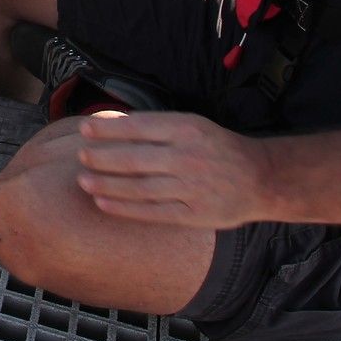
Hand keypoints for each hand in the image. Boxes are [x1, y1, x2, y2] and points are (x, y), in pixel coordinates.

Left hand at [73, 110, 272, 228]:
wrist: (261, 178)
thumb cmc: (218, 147)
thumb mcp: (193, 125)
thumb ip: (158, 127)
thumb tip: (112, 125)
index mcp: (187, 129)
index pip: (138, 127)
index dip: (108, 129)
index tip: (84, 129)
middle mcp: (188, 157)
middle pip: (135, 159)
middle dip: (102, 158)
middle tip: (80, 157)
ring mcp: (191, 187)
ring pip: (140, 187)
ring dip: (107, 185)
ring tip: (83, 181)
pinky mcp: (194, 214)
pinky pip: (152, 212)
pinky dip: (125, 208)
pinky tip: (103, 204)